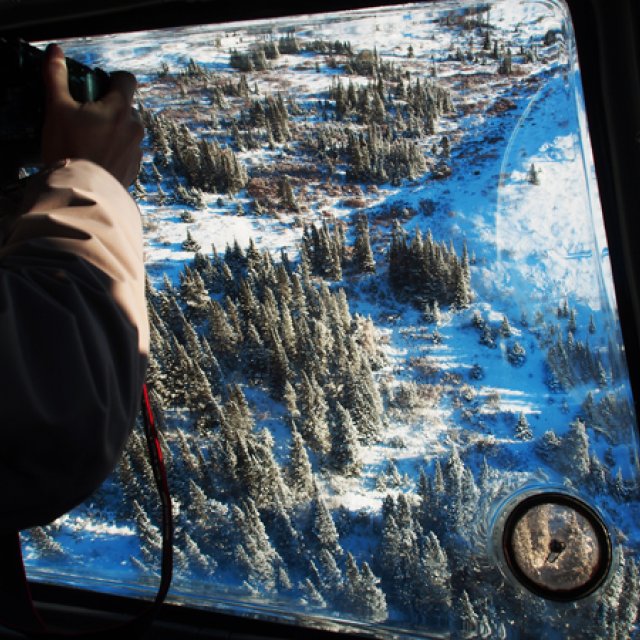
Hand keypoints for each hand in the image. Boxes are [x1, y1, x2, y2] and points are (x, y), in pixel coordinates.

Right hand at [41, 44, 143, 186]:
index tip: (96, 87)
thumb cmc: (69, 148)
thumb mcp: (57, 109)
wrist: (82, 191)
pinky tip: (97, 158)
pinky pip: (127, 151)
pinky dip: (115, 150)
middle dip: (108, 108)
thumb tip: (56, 51)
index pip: (126, 79)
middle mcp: (135, 127)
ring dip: (112, 130)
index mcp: (120, 109)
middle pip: (125, 107)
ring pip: (126, 130)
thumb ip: (57, 77)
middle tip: (85, 119)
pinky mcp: (135, 168)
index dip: (112, 78)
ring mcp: (137, 149)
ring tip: (90, 142)